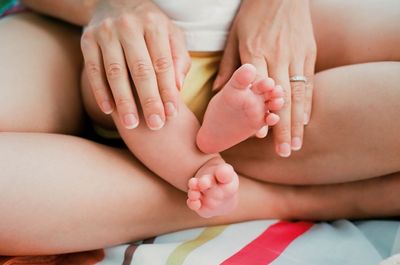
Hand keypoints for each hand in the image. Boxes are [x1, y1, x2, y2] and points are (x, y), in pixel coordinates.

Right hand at [81, 0, 190, 129]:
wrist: (116, 2)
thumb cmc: (150, 26)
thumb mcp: (171, 34)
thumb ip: (178, 58)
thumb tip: (178, 87)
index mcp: (153, 24)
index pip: (163, 63)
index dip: (167, 90)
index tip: (172, 113)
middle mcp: (129, 26)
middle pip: (140, 69)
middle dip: (148, 100)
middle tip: (155, 125)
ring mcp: (106, 32)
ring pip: (115, 72)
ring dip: (124, 101)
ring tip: (132, 124)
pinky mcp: (88, 40)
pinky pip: (94, 70)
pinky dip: (100, 92)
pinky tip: (109, 111)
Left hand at [214, 0, 316, 156]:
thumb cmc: (252, 14)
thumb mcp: (234, 36)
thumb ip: (229, 66)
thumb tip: (217, 92)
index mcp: (256, 53)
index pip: (260, 91)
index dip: (262, 114)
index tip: (263, 137)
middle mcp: (278, 57)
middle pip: (282, 98)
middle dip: (284, 127)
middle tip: (284, 152)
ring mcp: (296, 55)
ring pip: (298, 94)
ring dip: (298, 122)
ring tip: (296, 144)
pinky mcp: (308, 53)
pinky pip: (308, 83)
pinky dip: (307, 104)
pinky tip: (306, 121)